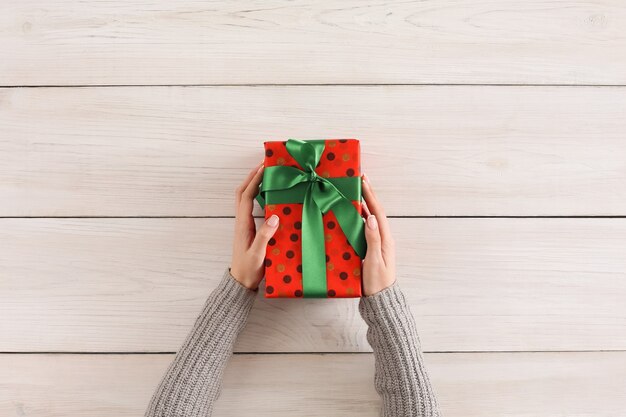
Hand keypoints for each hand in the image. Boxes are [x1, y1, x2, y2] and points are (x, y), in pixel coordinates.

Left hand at [230, 162, 279, 289]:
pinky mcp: (248, 228)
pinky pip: (250, 206)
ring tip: (266, 174)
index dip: (255, 180)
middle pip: (242, 192)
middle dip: (252, 176)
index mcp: (243, 224)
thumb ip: (265, 236)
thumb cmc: (249, 269)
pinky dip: (256, 194)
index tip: (264, 167)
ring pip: (244, 198)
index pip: (247, 196)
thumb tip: (274, 216)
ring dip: (253, 183)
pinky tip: (267, 194)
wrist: (241, 281)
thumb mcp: (259, 254)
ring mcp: (243, 224)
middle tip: (264, 164)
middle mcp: (241, 221)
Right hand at [361, 173, 395, 295]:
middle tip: (358, 180)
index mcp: (385, 240)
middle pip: (375, 212)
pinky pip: (365, 229)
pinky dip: (359, 219)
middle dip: (367, 195)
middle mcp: (383, 239)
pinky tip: (351, 215)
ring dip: (363, 205)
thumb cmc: (377, 283)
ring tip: (353, 192)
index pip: (378, 212)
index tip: (363, 180)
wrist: (380, 301)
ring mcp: (377, 244)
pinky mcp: (371, 249)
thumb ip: (373, 240)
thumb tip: (371, 218)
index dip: (370, 195)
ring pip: (370, 219)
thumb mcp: (374, 262)